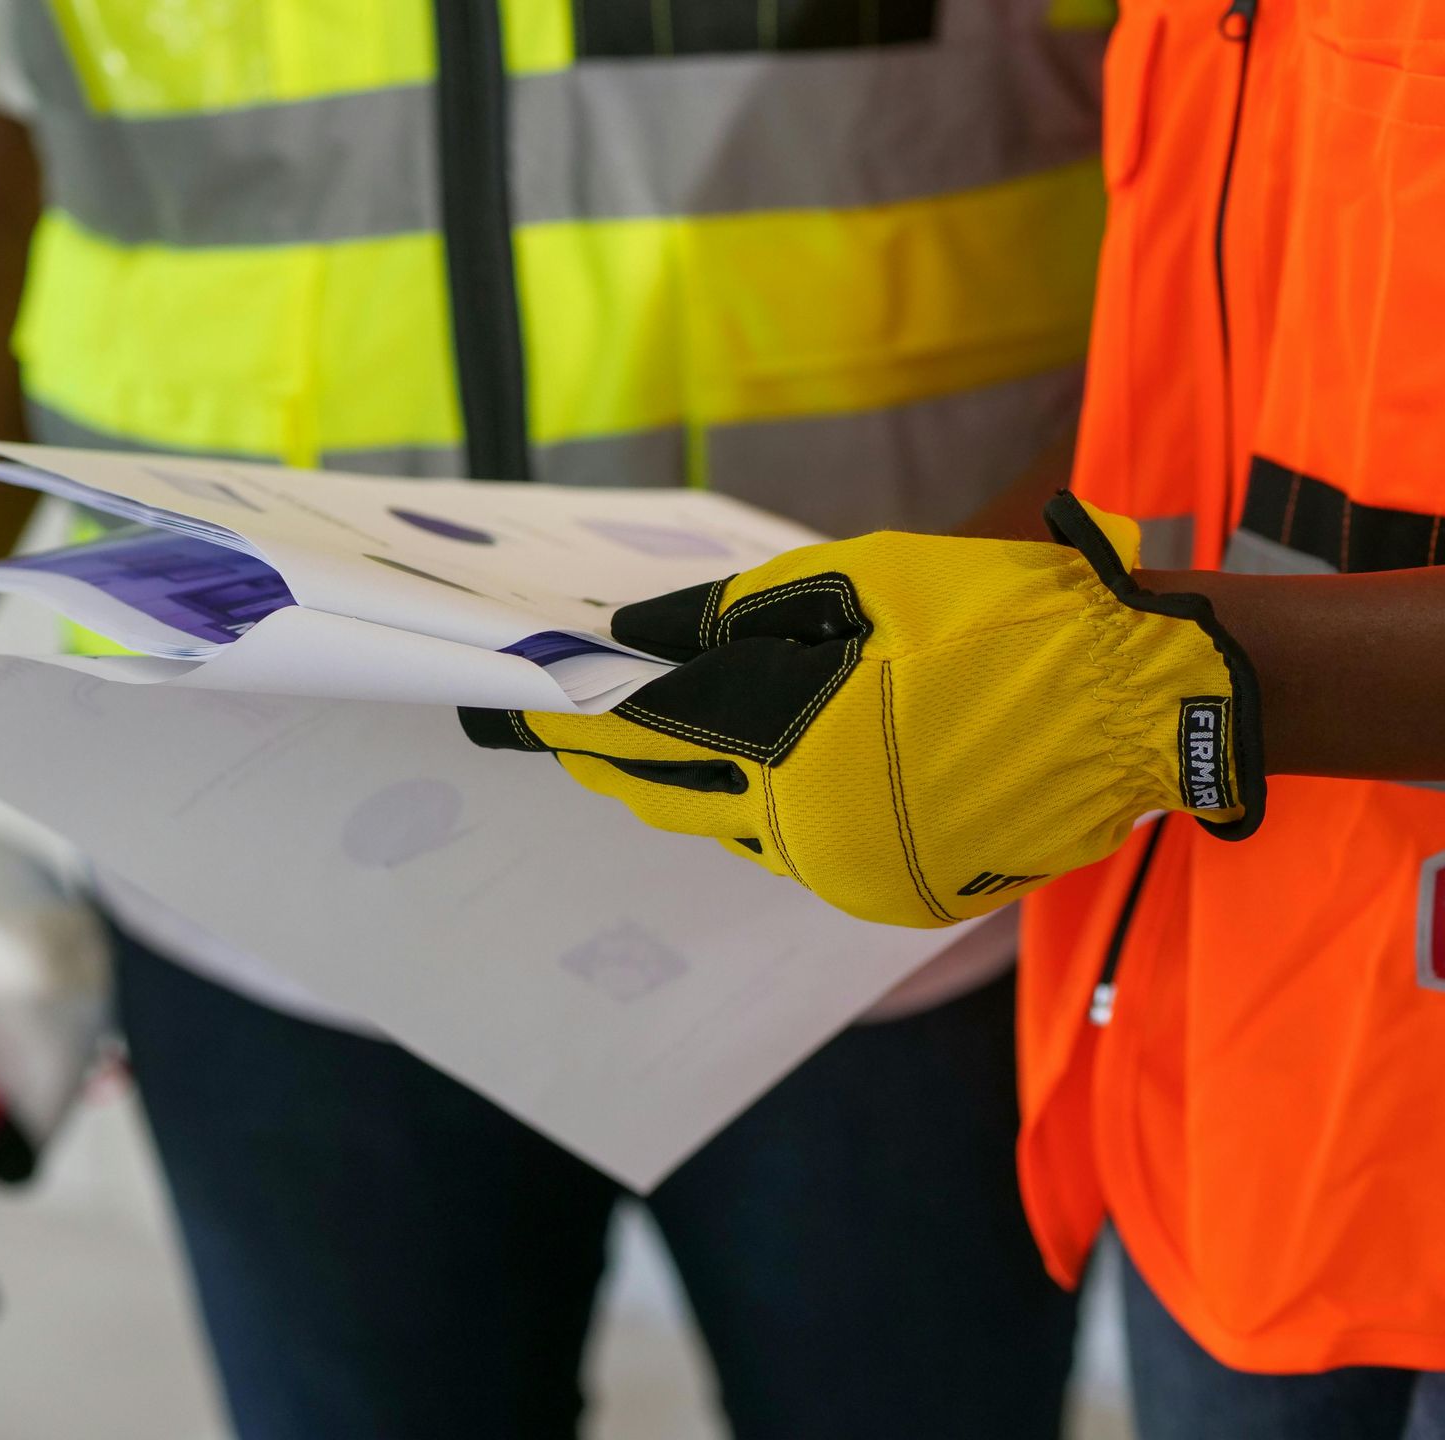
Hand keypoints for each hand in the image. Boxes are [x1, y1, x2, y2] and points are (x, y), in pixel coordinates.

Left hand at [462, 495, 1265, 927]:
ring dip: (689, 786)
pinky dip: (760, 811)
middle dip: (614, 762)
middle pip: (669, 796)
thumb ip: (736, 616)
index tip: (516, 714)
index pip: (647, 736)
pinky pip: (794, 851)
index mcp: (791, 745)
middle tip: (567, 735)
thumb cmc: (999, 619)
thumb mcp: (861, 582)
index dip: (575, 723)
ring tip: (653, 747)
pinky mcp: (893, 894)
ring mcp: (850, 870)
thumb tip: (638, 639)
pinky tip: (758, 774)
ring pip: (729, 830)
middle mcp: (805, 826)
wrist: (1137, 702)